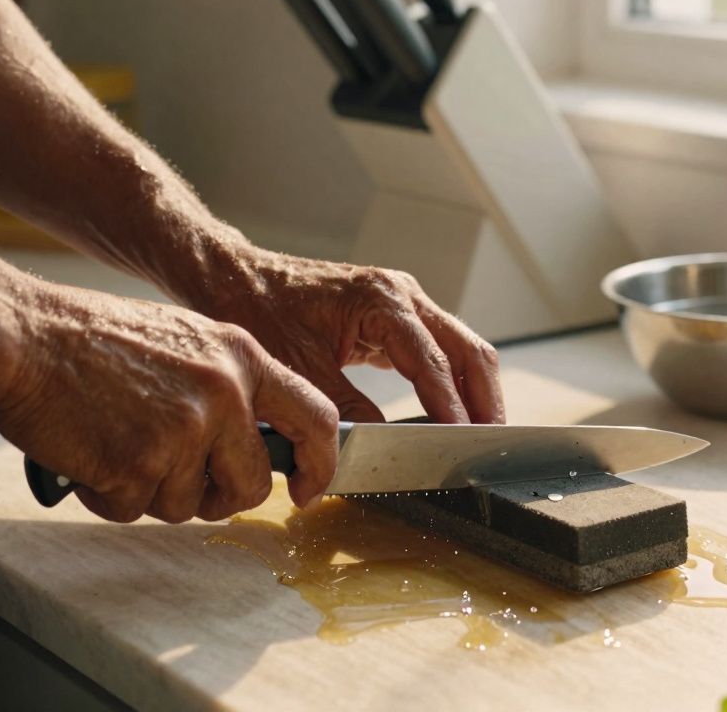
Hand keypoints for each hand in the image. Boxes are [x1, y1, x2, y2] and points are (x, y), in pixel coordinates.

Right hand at [0, 283, 338, 521]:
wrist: (23, 336)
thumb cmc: (92, 338)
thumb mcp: (185, 340)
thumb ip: (228, 386)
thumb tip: (252, 442)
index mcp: (241, 357)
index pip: (317, 418)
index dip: (320, 463)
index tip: (307, 488)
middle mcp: (223, 393)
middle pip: (253, 485)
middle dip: (219, 495)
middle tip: (179, 477)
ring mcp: (183, 431)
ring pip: (190, 505)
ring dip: (152, 491)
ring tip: (118, 442)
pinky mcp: (138, 465)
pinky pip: (135, 510)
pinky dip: (109, 495)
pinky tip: (91, 453)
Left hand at [195, 250, 504, 424]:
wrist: (234, 278)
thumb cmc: (259, 311)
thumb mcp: (300, 369)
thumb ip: (344, 408)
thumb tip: (379, 448)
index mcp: (382, 299)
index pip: (433, 361)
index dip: (451, 407)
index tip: (462, 442)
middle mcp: (402, 294)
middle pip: (466, 350)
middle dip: (483, 399)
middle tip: (491, 444)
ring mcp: (402, 302)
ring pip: (459, 349)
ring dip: (474, 392)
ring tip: (482, 435)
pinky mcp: (393, 317)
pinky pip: (438, 350)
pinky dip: (451, 382)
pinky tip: (452, 414)